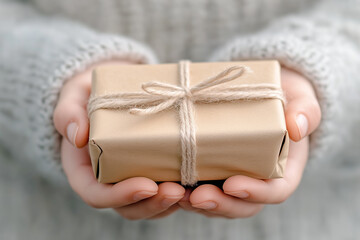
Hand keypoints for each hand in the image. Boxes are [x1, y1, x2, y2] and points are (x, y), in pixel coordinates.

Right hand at [53, 60, 184, 219]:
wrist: (109, 93)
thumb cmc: (88, 96)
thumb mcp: (72, 98)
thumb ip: (68, 114)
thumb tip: (78, 135)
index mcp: (84, 170)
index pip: (96, 195)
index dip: (120, 196)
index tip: (146, 186)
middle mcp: (108, 181)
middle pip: (128, 207)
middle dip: (153, 204)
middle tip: (177, 191)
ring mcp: (131, 178)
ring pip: (149, 204)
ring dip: (170, 203)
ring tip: (192, 190)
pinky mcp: (151, 171)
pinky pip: (164, 190)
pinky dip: (180, 192)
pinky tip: (198, 181)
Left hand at [178, 67, 321, 218]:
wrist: (264, 93)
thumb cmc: (285, 97)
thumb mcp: (300, 99)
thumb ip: (305, 111)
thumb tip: (296, 127)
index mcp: (284, 169)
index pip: (276, 191)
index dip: (256, 193)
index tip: (233, 184)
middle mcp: (258, 179)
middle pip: (243, 205)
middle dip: (220, 205)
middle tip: (197, 197)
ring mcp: (234, 176)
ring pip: (219, 202)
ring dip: (198, 204)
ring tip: (177, 195)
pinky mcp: (214, 169)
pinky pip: (201, 187)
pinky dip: (186, 191)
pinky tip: (168, 184)